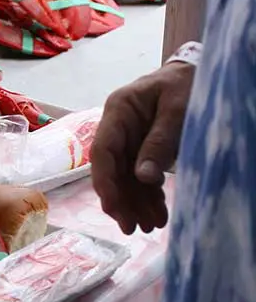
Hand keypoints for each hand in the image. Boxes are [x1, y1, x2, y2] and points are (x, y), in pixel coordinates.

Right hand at [90, 61, 194, 233]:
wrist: (199, 73)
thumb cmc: (187, 84)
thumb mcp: (178, 108)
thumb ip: (160, 141)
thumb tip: (143, 178)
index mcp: (118, 110)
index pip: (103, 151)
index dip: (106, 182)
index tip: (115, 207)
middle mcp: (117, 128)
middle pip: (112, 170)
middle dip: (122, 201)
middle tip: (133, 227)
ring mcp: (129, 140)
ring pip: (125, 178)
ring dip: (135, 204)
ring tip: (151, 226)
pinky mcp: (142, 150)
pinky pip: (140, 177)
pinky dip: (148, 197)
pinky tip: (156, 214)